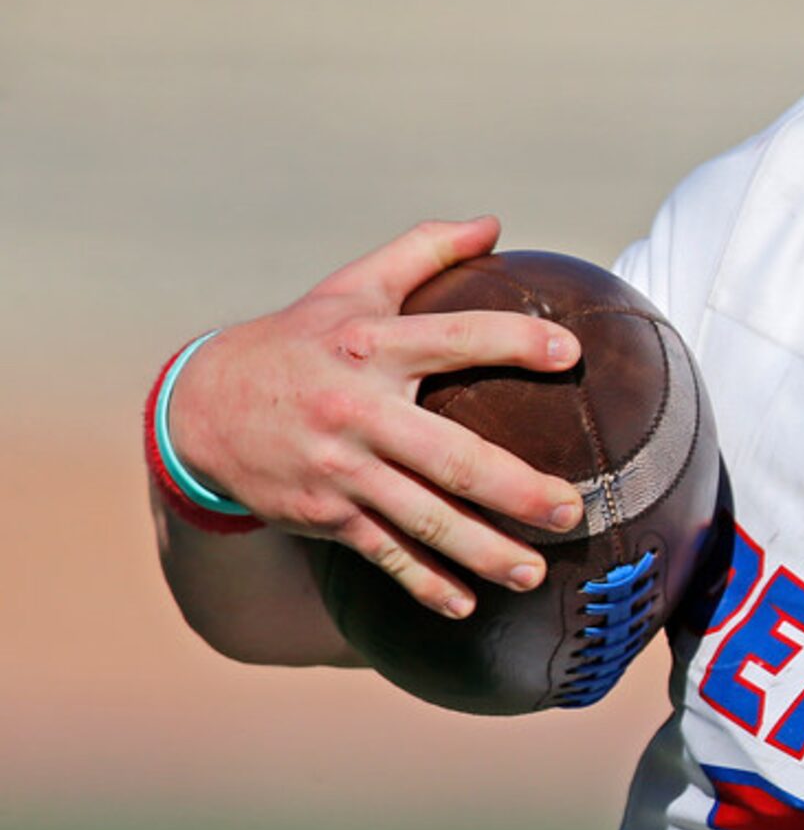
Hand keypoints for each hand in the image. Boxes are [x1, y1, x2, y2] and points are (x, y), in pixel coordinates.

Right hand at [163, 217, 588, 616]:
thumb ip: (422, 251)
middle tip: (574, 508)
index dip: (513, 341)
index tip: (570, 351)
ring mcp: (341, 468)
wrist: (202, 408)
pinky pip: (385, 555)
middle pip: (449, 455)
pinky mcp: (326, 513)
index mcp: (370, 345)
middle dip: (516, 488)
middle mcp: (357, 409)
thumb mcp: (351, 287)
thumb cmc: (299, 340)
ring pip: (423, 518)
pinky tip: (466, 606)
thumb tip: (494, 223)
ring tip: (536, 571)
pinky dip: (424, 583)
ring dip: (482, 550)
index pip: (453, 338)